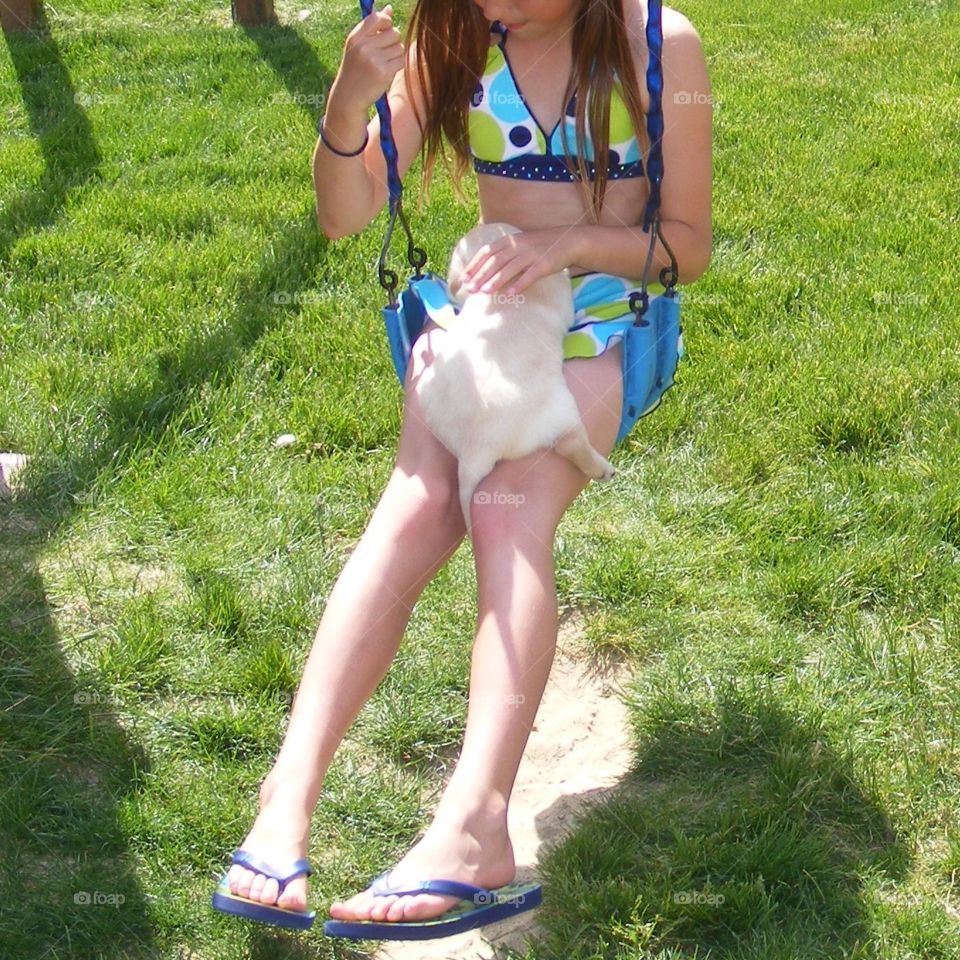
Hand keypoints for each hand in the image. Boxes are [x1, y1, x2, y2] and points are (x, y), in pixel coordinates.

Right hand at [336, 3, 404, 111]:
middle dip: (393, 41)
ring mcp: (374, 60)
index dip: (387, 21)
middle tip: (384, 52)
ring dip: (396, 54)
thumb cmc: (355, 69)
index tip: (385, 30)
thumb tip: (389, 9)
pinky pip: (401, 61)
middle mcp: (364, 47)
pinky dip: (397, 65)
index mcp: (356, 37)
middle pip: (394, 33)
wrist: (349, 96)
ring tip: (385, 62)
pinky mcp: (384, 73)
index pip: (378, 18)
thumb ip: (373, 27)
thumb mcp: (358, 46)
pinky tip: (388, 71)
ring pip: (399, 47)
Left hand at [459, 227, 580, 295]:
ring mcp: (531, 254)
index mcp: (509, 240)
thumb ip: (503, 254)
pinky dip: (519, 284)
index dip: (474, 265)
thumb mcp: (519, 245)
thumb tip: (484, 271)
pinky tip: (510, 293)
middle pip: (495, 261)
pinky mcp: (544, 264)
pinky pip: (530, 275)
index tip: (464, 278)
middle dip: (481, 275)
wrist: (567, 240)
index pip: (487, 252)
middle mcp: (518, 245)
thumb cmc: (539, 246)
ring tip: (485, 292)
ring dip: (496, 280)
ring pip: (510, 268)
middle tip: (470, 289)